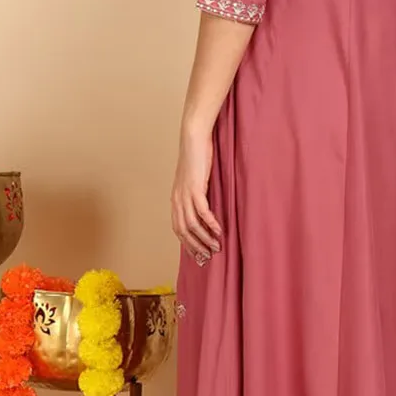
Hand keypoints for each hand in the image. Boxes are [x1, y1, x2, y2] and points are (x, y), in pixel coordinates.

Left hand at [171, 125, 222, 262]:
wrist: (193, 138)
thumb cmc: (197, 157)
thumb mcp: (195, 180)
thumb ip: (198, 195)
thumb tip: (207, 210)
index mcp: (176, 199)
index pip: (178, 229)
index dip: (188, 245)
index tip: (199, 256)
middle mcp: (177, 199)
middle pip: (184, 231)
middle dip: (197, 246)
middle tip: (209, 257)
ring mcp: (184, 194)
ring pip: (192, 225)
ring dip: (205, 238)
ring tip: (217, 247)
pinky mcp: (194, 187)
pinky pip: (202, 211)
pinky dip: (211, 223)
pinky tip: (220, 231)